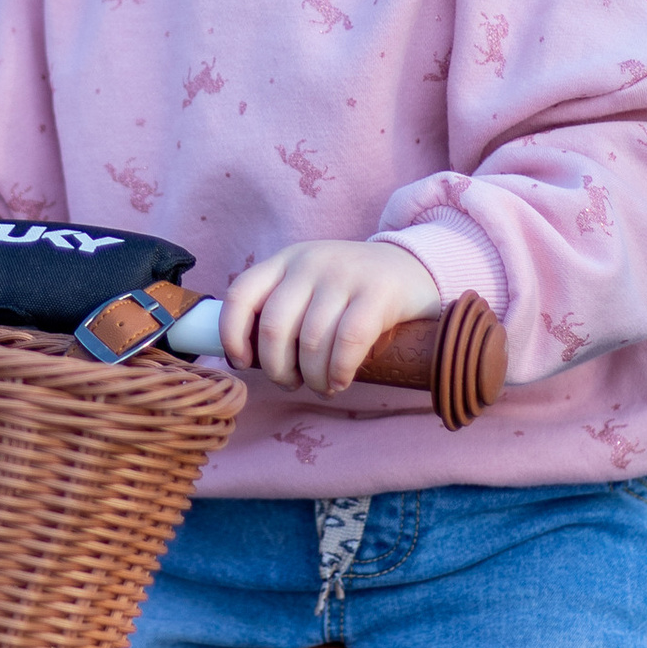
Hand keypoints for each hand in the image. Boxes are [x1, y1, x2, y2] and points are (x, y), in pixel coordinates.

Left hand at [220, 237, 442, 394]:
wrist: (414, 266)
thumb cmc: (351, 290)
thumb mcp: (310, 285)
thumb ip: (283, 309)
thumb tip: (249, 359)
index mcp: (286, 260)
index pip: (241, 294)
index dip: (232, 334)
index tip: (244, 363)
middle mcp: (310, 262)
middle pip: (274, 327)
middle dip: (278, 369)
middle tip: (291, 383)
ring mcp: (345, 274)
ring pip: (312, 341)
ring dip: (312, 377)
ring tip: (321, 386)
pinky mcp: (378, 291)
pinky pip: (348, 341)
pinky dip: (339, 371)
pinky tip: (340, 381)